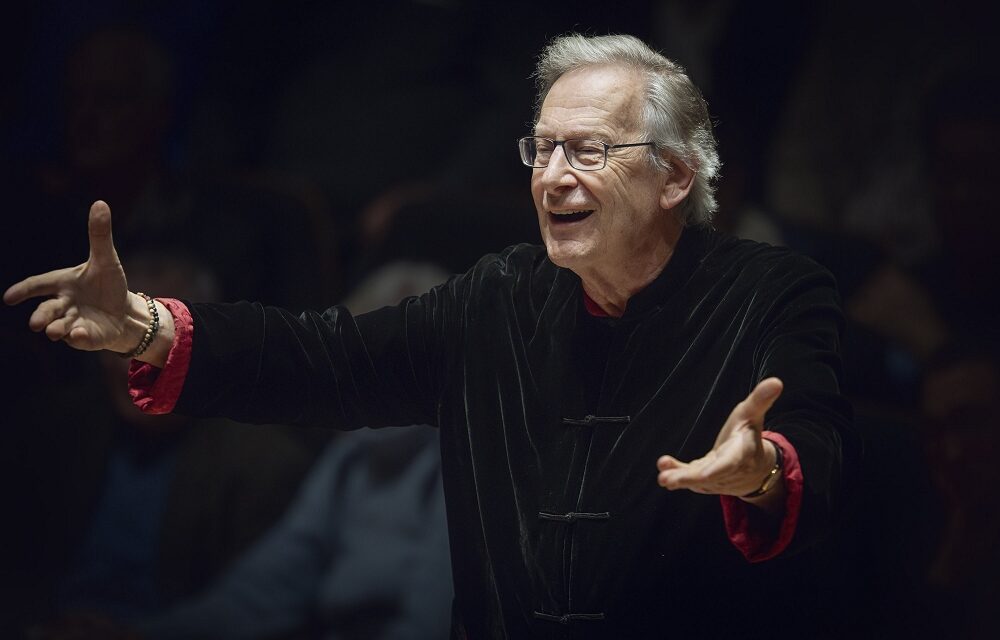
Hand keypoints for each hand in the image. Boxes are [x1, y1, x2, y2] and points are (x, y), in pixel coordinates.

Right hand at [4, 200, 134, 352]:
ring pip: (59, 328)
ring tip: (52, 332)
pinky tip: (79, 335)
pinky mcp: (87, 337)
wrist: (125, 313)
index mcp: (63, 284)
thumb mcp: (106, 259)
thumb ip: (99, 235)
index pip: (38, 284)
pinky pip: (81, 340)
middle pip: (46, 310)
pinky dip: (78, 338)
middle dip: (40, 316)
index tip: (8, 298)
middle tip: (35, 323)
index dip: (23, 290)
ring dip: (56, 330)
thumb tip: (100, 203)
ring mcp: (73, 323)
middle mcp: (64, 305)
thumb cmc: (108, 285)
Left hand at [657, 378, 782, 499]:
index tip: (702, 475)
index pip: (729, 464)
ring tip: (663, 477)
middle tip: (667, 480)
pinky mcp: (706, 482)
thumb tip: (777, 381)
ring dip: (679, 478)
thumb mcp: (752, 414)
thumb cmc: (749, 434)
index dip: (716, 470)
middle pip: (708, 477)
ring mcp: (717, 480)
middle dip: (688, 479)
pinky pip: (691, 479)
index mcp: (742, 454)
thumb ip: (760, 399)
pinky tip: (664, 468)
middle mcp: (730, 471)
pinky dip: (677, 474)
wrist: (757, 467)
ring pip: (697, 482)